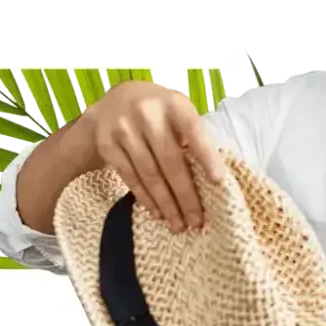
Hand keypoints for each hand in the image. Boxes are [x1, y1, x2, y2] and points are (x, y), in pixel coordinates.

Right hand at [85, 80, 225, 232]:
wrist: (116, 100)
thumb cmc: (160, 112)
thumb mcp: (178, 112)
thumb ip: (193, 137)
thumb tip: (212, 181)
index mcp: (174, 104)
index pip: (194, 131)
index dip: (206, 156)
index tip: (218, 182)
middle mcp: (147, 114)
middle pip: (170, 161)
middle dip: (185, 195)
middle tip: (197, 221)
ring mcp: (124, 129)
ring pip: (149, 174)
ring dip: (166, 204)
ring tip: (179, 224)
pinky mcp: (107, 145)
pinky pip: (130, 178)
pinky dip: (146, 198)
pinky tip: (157, 213)